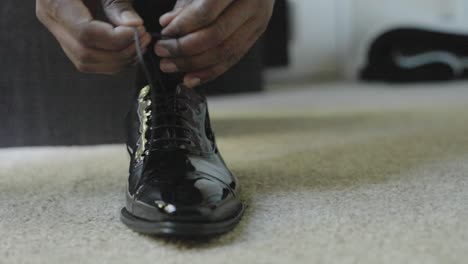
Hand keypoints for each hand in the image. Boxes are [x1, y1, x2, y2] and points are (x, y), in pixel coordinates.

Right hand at [36, 0, 151, 73]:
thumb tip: (133, 26)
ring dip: (119, 61)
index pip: (85, 32)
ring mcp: (58, 32)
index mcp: (54, 1)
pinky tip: (129, 49)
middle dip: (120, 53)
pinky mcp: (69, 39)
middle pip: (85, 53)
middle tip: (143, 39)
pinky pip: (89, 61)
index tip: (139, 31)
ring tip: (139, 44)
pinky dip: (113, 61)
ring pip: (87, 63)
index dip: (115, 38)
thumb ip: (118, 3)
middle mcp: (51, 19)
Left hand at [154, 0, 274, 87]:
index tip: (165, 33)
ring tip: (171, 65)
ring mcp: (258, 21)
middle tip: (163, 51)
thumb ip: (187, 4)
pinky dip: (210, 71)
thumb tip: (167, 23)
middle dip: (185, 48)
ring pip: (225, 52)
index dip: (183, 26)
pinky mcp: (256, 35)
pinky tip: (191, 77)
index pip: (207, 12)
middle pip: (216, 35)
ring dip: (194, 64)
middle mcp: (253, 4)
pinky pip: (233, 59)